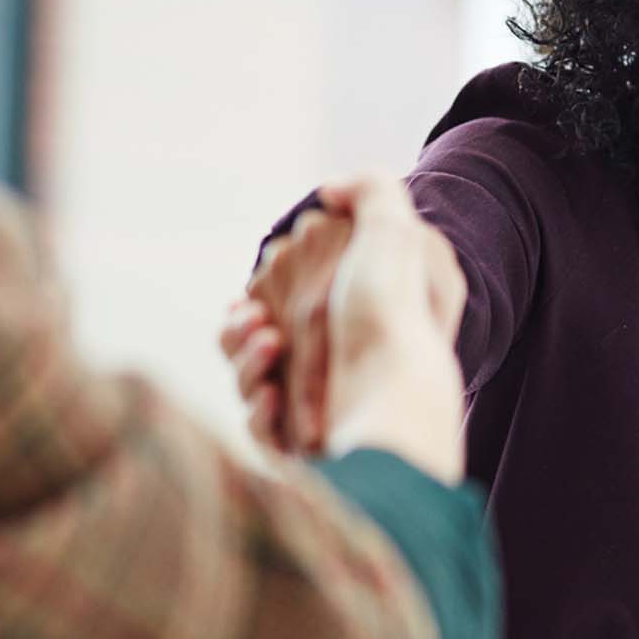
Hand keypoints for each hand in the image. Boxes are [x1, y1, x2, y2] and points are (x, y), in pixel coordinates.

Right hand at [223, 176, 465, 481]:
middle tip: (256, 321)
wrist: (395, 404)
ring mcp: (319, 407)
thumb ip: (369, 191)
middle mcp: (337, 362)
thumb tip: (330, 190)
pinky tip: (274, 397)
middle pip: (257, 338)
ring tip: (268, 346)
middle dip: (242, 326)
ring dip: (245, 360)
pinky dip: (259, 409)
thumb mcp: (395, 233)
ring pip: (249, 380)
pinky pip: (260, 427)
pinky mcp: (304, 447)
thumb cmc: (393, 317)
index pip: (290, 298)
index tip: (263, 281)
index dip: (268, 286)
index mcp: (353, 316)